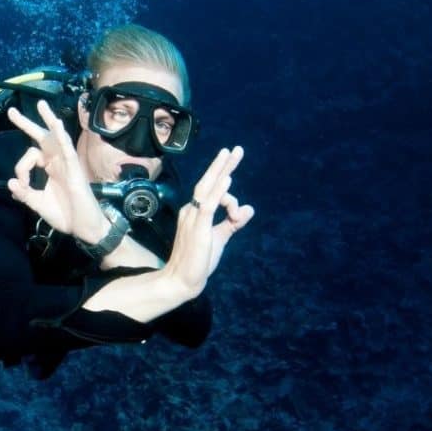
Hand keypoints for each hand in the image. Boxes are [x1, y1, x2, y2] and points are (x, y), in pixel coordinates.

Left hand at [6, 100, 106, 238]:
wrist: (84, 228)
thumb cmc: (66, 215)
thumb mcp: (38, 204)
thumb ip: (24, 194)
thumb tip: (10, 182)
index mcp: (50, 168)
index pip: (29, 156)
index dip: (20, 168)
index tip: (21, 185)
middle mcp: (58, 161)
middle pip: (42, 137)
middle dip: (26, 124)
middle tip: (11, 111)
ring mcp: (67, 163)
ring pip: (57, 136)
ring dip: (49, 119)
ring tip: (40, 104)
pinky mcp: (75, 169)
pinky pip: (67, 149)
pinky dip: (61, 136)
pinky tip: (56, 124)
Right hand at [164, 147, 254, 295]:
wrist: (182, 281)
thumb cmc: (198, 261)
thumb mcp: (219, 238)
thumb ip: (233, 222)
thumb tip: (249, 208)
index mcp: (195, 212)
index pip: (212, 193)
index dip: (228, 190)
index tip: (240, 204)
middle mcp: (192, 211)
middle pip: (207, 182)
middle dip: (221, 165)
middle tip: (234, 149)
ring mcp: (193, 218)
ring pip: (208, 189)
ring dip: (221, 171)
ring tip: (231, 154)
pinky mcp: (198, 228)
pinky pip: (208, 205)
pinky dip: (219, 192)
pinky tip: (227, 180)